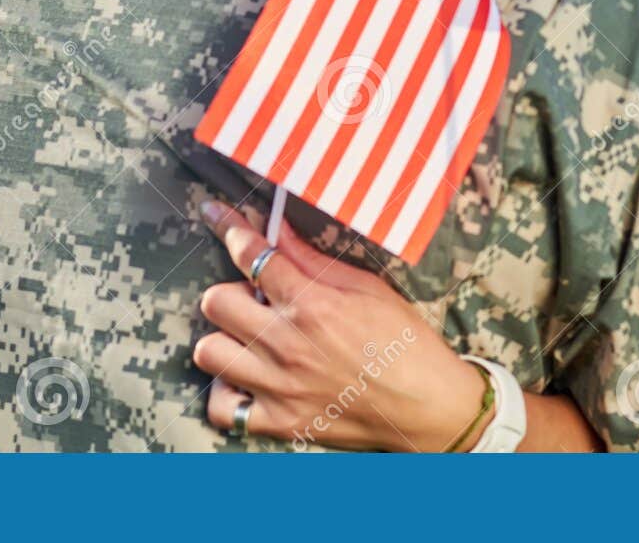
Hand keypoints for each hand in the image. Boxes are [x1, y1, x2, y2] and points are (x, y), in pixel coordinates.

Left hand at [195, 201, 489, 451]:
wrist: (429, 406)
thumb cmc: (406, 342)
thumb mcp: (368, 288)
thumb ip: (314, 261)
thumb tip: (278, 230)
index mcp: (314, 305)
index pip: (254, 256)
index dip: (230, 229)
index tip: (216, 214)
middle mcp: (289, 345)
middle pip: (217, 302)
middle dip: (232, 290)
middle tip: (255, 298)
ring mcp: (279, 387)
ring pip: (209, 352)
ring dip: (226, 339)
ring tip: (250, 339)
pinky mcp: (279, 423)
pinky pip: (222, 407)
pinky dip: (227, 392)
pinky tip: (247, 379)